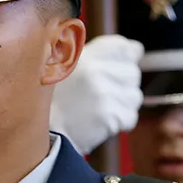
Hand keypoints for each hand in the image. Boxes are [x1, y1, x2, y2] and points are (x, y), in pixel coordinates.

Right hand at [50, 35, 144, 154]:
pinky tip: (101, 121)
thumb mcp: (70, 66)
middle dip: (123, 86)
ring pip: (134, 96)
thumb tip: (137, 50)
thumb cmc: (57, 100)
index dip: (127, 59)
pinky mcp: (109, 116)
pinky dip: (120, 122)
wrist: (46, 134)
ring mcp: (103, 93)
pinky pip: (130, 117)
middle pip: (133, 74)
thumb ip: (100, 56)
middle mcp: (95, 69)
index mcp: (85, 53)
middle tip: (102, 96)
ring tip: (100, 109)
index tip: (119, 68)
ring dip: (122, 105)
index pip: (127, 48)